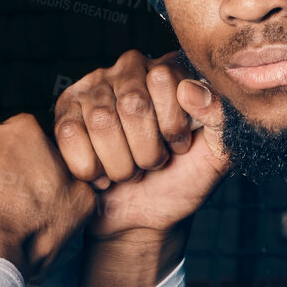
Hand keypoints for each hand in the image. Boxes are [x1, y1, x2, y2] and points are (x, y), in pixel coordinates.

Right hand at [52, 49, 229, 240]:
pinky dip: (91, 168)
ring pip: (100, 121)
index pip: (164, 78)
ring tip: (130, 170)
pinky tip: (103, 174)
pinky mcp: (65, 112)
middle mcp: (131, 69)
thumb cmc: (182, 181)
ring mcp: (95, 88)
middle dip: (147, 150)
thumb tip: (190, 89)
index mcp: (172, 70)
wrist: (144, 217)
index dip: (173, 124)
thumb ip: (220, 118)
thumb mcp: (216, 154)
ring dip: (120, 164)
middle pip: (132, 103)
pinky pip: (68, 134)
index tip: (179, 146)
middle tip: (153, 164)